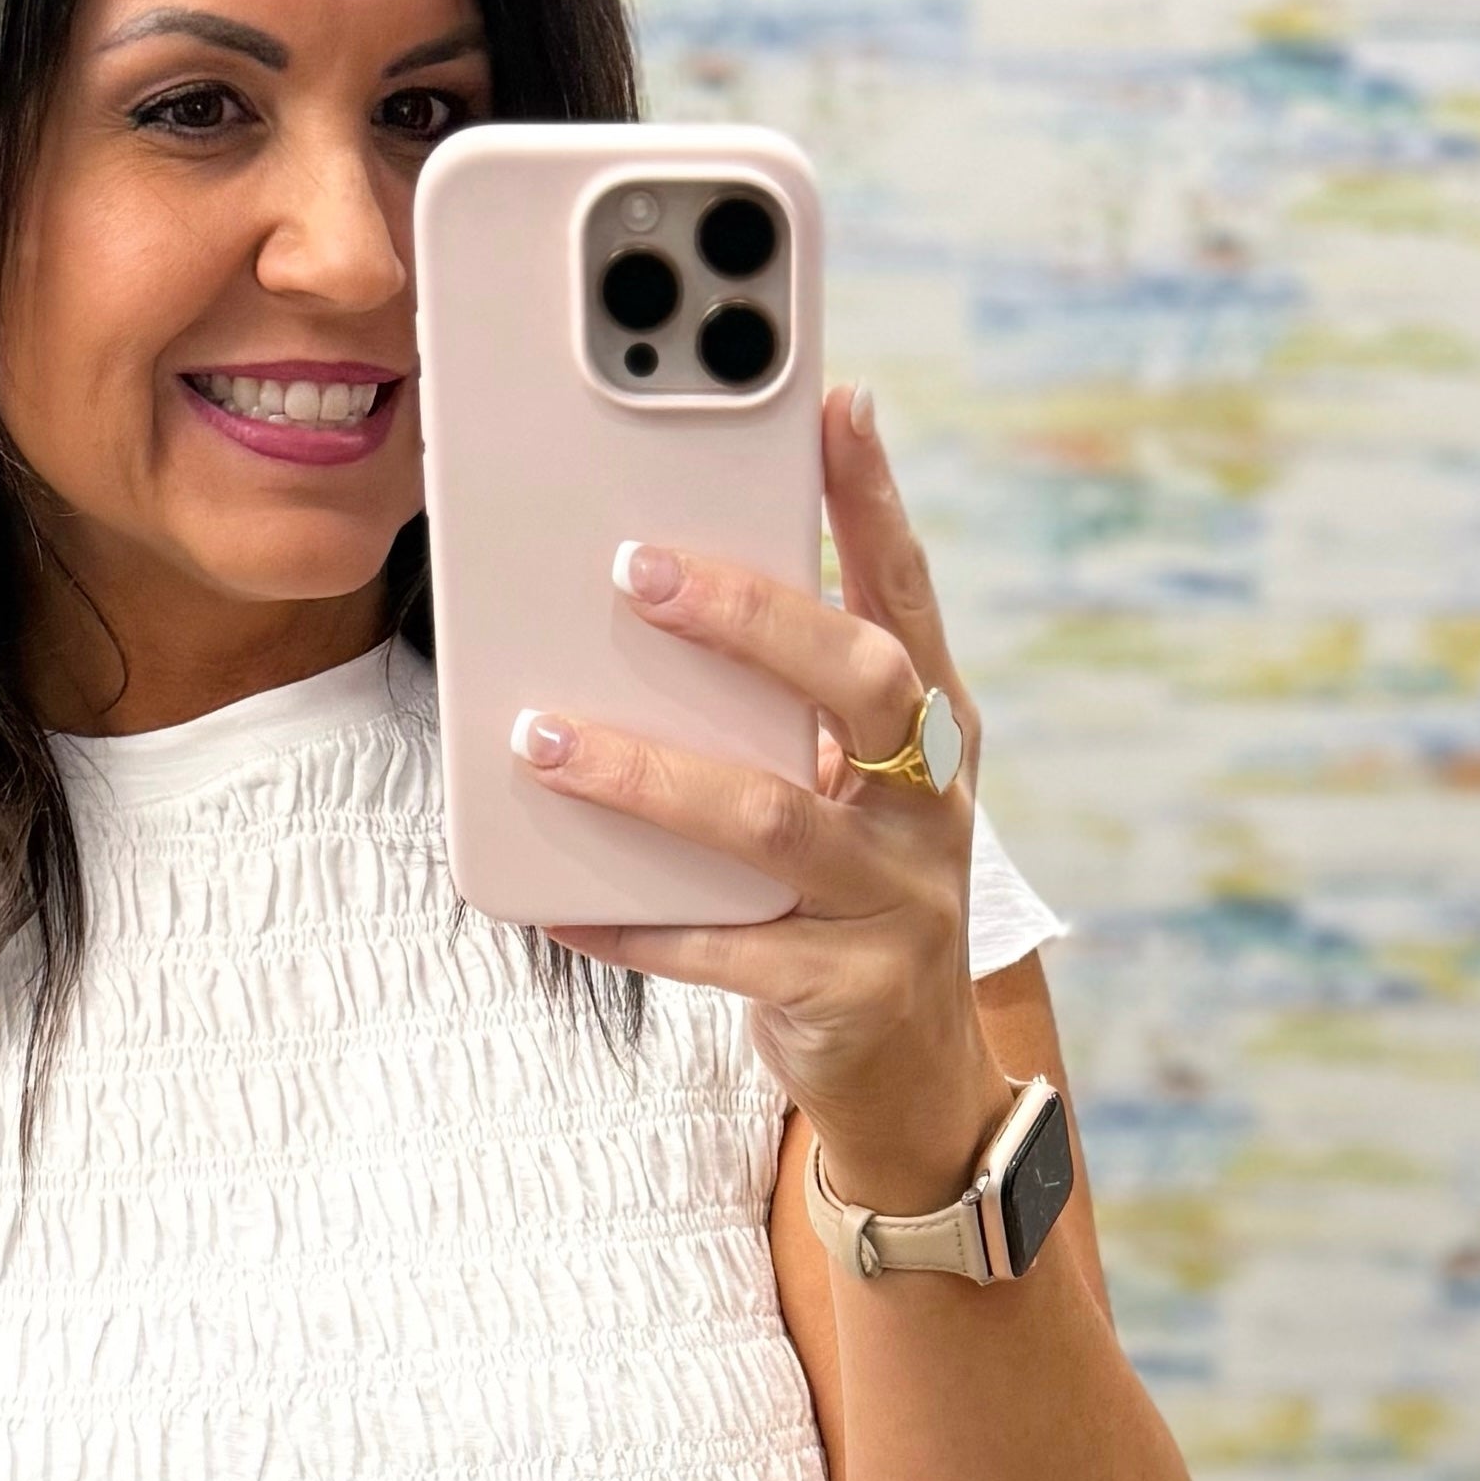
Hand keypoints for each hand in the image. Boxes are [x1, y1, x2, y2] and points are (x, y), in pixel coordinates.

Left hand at [516, 382, 1007, 1215]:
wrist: (912, 1077)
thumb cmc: (848, 897)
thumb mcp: (847, 790)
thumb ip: (785, 704)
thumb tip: (654, 592)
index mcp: (937, 734)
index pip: (909, 594)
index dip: (876, 501)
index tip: (834, 403)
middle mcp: (932, 805)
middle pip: (860, 683)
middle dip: (751, 616)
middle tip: (633, 569)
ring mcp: (896, 902)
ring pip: (768, 819)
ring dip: (647, 772)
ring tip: (542, 735)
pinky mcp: (842, 991)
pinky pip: (717, 950)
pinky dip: (628, 921)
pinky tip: (551, 896)